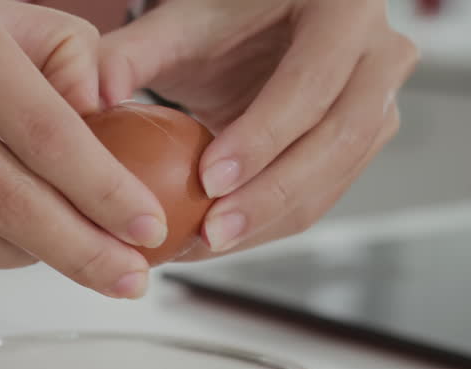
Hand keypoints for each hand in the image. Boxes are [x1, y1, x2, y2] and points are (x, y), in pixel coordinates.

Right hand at [0, 0, 169, 298]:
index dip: (100, 187)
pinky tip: (18, 237)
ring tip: (85, 260)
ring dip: (33, 256)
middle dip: (80, 250)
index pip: (39, 125)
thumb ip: (48, 45)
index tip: (146, 226)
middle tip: (132, 281)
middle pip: (4, 198)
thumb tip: (105, 113)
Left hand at [99, 0, 417, 259]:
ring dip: (267, 222)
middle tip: (211, 231)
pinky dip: (268, 224)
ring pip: (332, 180)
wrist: (265, 23)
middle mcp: (379, 56)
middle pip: (336, 141)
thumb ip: (129, 55)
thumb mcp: (178, 24)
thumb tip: (89, 97)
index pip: (311, 84)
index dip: (263, 137)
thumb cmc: (227, 16)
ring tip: (203, 244)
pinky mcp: (362, 146)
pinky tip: (216, 238)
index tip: (210, 179)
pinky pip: (320, 198)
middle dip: (269, 195)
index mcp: (344, 9)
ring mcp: (380, 103)